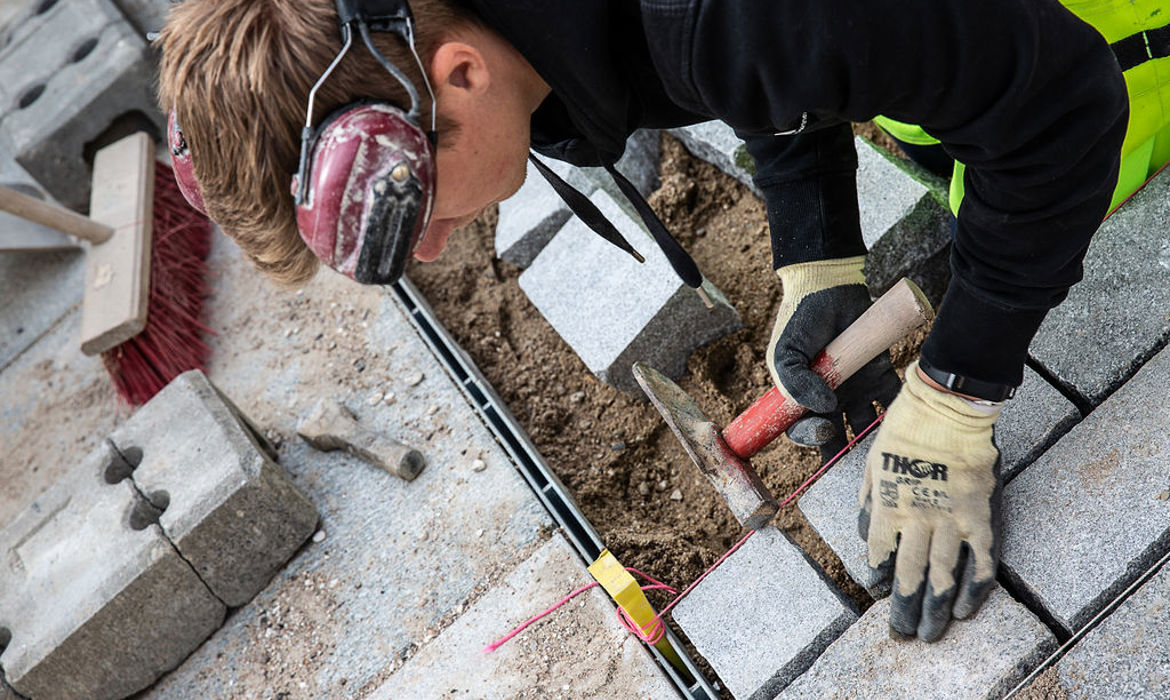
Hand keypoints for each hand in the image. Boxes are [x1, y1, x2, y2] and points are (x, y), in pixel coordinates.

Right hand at [767, 256, 900, 458]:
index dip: (811, 438)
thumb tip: (825, 409)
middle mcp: (828, 397)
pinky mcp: (879, 372)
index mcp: (802, 396)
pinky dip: (898, 410)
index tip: (822, 430)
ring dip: (872, 436)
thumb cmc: (800, 320)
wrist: (829, 285)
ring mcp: (855, 387)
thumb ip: (795, 384)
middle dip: (844, 451)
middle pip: (837, 434)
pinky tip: (902, 417)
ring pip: (865, 423)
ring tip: (881, 444)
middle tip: (855, 458)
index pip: (803, 429)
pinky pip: (890, 398)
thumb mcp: (785, 354)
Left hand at [858, 361, 1002, 640]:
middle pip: (909, 575)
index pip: (880, 554)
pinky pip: (981, 562)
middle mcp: (918, 519)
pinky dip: (974, 590)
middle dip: (903, 609)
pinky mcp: (982, 517)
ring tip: (930, 635)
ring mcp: (953, 521)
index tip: (878, 593)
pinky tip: (964, 611)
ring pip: (943, 577)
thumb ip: (868, 502)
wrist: (948, 408)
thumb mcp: (871, 463)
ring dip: (935, 610)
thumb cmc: (904, 430)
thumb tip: (867, 536)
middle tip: (901, 635)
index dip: (878, 577)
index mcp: (888, 505)